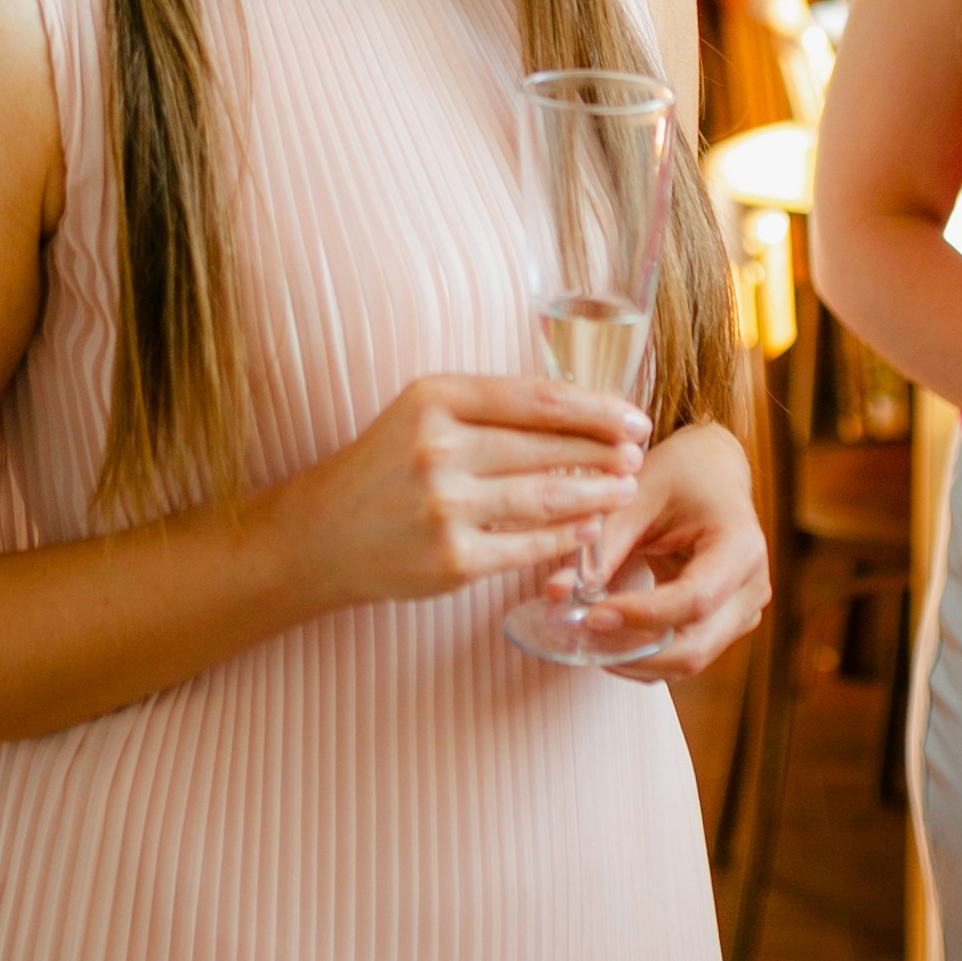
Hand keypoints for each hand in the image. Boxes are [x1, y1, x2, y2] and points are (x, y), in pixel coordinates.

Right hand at [290, 372, 647, 609]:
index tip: (632, 416)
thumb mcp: (421, 413)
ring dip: (596, 493)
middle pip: (547, 447)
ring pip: (545, 497)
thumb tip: (576, 408)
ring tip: (624, 489)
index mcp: (434, 399)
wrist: (323, 534)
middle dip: (604, 451)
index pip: (538, 399)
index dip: (596, 408)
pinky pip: (527, 547)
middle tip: (638, 453)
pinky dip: (566, 538)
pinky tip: (589, 529)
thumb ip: (487, 407)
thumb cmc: (383, 466)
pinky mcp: (452, 561)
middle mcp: (438, 449)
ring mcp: (445, 508)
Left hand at [558, 422, 772, 673]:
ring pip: (688, 661)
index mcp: (740, 544)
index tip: (591, 615)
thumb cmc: (677, 474)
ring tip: (586, 637)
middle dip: (633, 652)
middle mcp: (752, 587)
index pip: (694, 599)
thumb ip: (602, 547)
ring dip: (634, 659)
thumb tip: (557, 593)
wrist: (712, 470)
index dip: (640, 615)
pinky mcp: (726, 626)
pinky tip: (608, 637)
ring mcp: (743, 612)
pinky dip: (644, 657)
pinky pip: (684, 657)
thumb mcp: (637, 497)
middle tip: (579, 636)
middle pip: (694, 646)